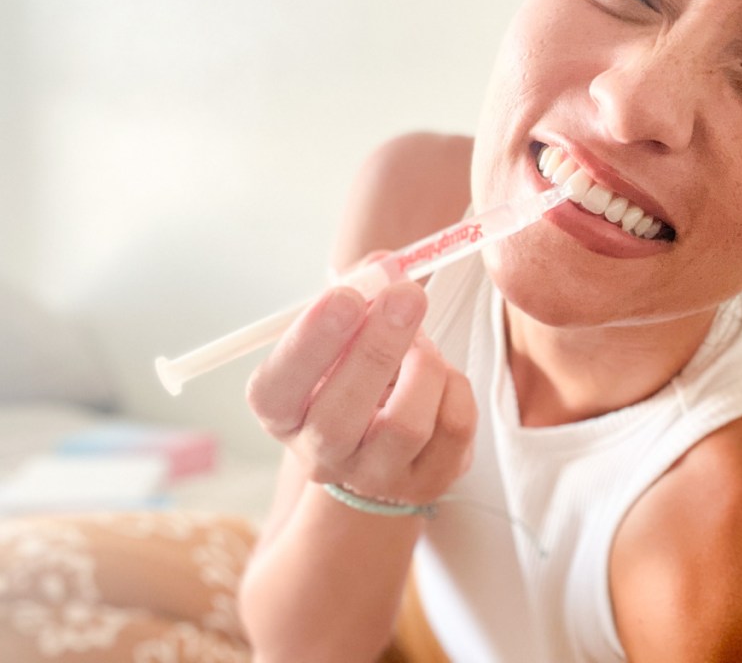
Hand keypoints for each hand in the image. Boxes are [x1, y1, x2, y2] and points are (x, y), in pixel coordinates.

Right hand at [246, 280, 475, 504]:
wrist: (385, 440)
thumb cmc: (357, 370)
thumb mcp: (344, 328)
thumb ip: (358, 289)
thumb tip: (384, 267)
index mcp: (282, 411)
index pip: (277, 388)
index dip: (310, 342)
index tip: (345, 297)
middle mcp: (319, 453)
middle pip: (341, 413)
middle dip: (378, 346)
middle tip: (407, 296)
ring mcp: (373, 476)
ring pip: (406, 425)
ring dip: (425, 365)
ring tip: (423, 344)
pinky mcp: (426, 483)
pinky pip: (452, 427)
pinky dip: (455, 385)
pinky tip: (442, 376)